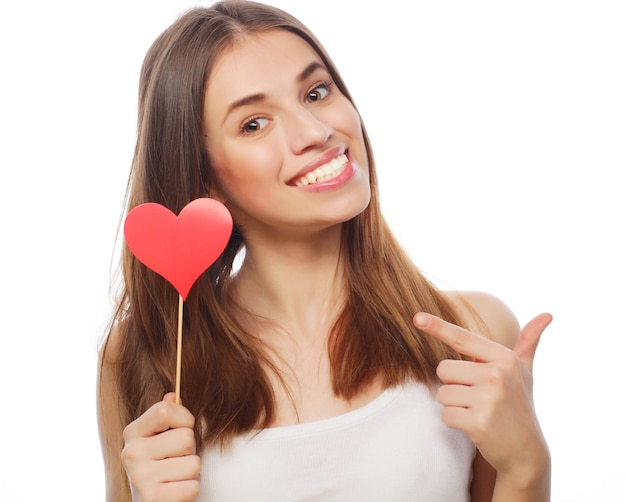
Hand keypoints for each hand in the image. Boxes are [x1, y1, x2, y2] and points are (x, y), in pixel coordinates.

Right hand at [121, 393, 200, 501]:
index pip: (166, 410)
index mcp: (133, 432)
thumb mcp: (160, 439)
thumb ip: (166, 416)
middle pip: (186, 438)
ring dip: (190, 472)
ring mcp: (139, 477)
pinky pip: (192, 487)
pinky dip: (189, 490)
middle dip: (189, 450)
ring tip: (175, 477)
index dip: (184, 420)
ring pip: (193, 463)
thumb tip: (172, 395)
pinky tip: (174, 491)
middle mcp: (131, 452)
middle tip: (176, 461)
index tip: (178, 431)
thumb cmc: (161, 467)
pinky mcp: (152, 499)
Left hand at [413, 312, 551, 479]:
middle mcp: (497, 375)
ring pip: (442, 393)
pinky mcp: (478, 422)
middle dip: (453, 384)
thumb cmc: (519, 405)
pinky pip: (445, 414)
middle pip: (443, 369)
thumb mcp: (526, 372)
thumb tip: (547, 313)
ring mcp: (488, 399)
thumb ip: (529, 342)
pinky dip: (455, 422)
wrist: (527, 452)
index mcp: (505, 358)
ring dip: (453, 405)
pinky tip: (475, 426)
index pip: (463, 339)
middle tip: (477, 397)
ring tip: (477, 411)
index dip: (438, 327)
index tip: (417, 318)